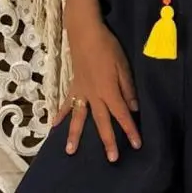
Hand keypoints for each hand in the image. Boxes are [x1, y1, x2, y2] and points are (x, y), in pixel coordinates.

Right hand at [57, 20, 140, 161]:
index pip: (122, 115)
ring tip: (70, 152)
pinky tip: (54, 126)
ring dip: (75, 136)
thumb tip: (133, 108)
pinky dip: (60, 115)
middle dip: (108, 141)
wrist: (85, 33)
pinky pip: (67, 104)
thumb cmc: (107, 47)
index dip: (130, 130)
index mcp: (109, 91)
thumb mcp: (123, 66)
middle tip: (112, 159)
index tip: (137, 145)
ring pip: (79, 118)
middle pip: (102, 122)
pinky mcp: (73, 87)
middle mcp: (94, 96)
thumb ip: (127, 88)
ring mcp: (81, 93)